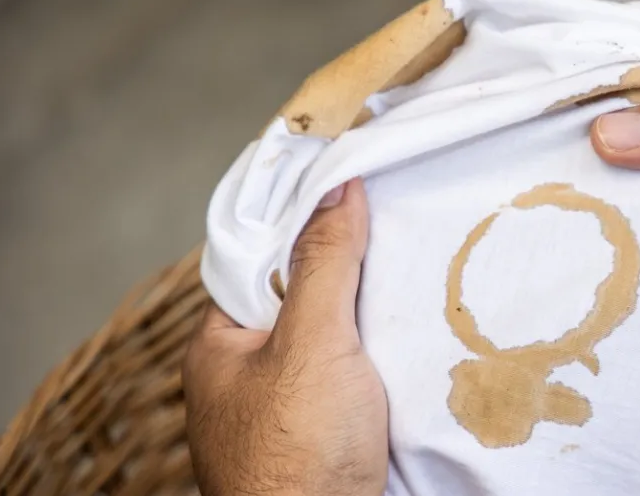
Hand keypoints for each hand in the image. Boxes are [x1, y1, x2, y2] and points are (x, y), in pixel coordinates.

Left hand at [184, 178, 387, 494]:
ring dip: (375, 329)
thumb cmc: (296, 452)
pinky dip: (386, 371)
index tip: (352, 193)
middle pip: (303, 303)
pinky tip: (418, 354)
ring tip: (419, 289)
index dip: (304, 228)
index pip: (260, 265)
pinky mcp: (327, 441)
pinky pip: (358, 386)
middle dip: (350, 279)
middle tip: (399, 240)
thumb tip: (337, 186)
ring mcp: (287, 414)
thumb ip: (324, 264)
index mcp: (220, 348)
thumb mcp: (311, 342)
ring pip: (336, 347)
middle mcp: (248, 380)